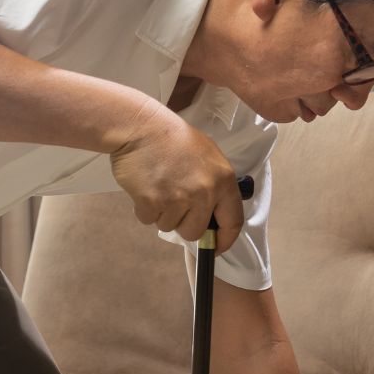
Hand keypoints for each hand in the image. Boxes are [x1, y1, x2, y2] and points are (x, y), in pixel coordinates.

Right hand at [107, 99, 244, 251]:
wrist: (141, 127)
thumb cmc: (173, 139)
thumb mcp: (208, 156)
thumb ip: (215, 186)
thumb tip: (212, 216)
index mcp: (223, 180)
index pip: (233, 221)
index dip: (224, 239)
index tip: (216, 247)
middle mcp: (204, 192)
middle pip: (194, 231)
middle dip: (183, 223)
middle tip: (174, 203)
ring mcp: (177, 198)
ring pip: (168, 226)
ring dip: (161, 213)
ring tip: (158, 186)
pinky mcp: (152, 202)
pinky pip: (148, 219)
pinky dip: (144, 208)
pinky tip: (145, 187)